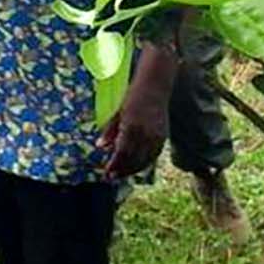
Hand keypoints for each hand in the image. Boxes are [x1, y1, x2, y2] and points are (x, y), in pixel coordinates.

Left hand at [99, 47, 174, 178]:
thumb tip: (100, 147)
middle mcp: (145, 133)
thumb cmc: (133, 96)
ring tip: (122, 173)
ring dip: (133, 169)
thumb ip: (109, 131)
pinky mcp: (163, 136)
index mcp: (131, 126)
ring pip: (144, 160)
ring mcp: (156, 135)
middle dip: (122, 170)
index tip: (106, 173)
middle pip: (133, 159)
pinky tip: (137, 165)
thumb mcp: (118, 112)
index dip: (114, 165)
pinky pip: (154, 155)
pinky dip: (145, 163)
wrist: (155, 86)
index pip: (122, 152)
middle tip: (112, 177)